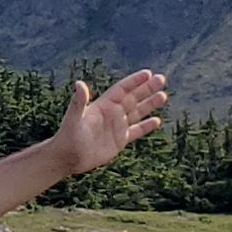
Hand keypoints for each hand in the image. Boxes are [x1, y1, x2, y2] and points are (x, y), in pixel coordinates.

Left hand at [53, 70, 169, 176]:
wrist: (68, 158)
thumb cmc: (68, 137)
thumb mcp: (74, 118)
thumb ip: (78, 102)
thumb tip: (79, 83)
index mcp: (103, 106)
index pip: (122, 89)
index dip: (134, 81)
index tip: (148, 73)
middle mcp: (112, 113)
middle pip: (133, 98)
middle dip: (147, 88)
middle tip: (161, 78)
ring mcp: (117, 126)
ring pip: (137, 112)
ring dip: (150, 104)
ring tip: (163, 96)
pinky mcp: (119, 140)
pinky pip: (136, 131)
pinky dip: (146, 126)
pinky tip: (157, 121)